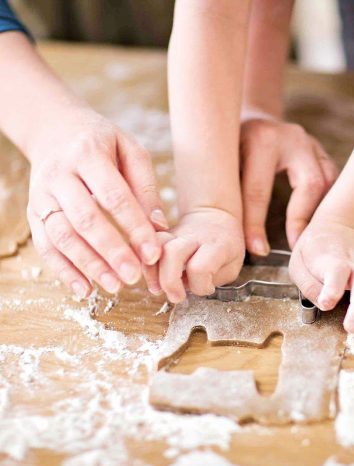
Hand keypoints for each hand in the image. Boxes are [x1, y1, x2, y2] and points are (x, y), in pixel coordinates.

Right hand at [26, 108, 167, 298]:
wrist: (54, 128)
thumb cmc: (102, 142)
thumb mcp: (130, 150)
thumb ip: (145, 186)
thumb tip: (160, 227)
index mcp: (88, 154)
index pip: (114, 197)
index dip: (134, 227)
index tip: (153, 253)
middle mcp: (60, 174)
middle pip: (85, 219)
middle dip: (111, 251)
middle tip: (133, 276)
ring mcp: (42, 195)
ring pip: (62, 235)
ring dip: (88, 265)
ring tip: (114, 286)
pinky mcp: (34, 212)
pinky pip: (45, 245)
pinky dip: (63, 270)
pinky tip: (84, 289)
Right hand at [143, 208, 244, 302]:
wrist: (213, 217)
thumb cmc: (225, 246)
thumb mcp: (232, 265)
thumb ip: (215, 278)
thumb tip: (190, 287)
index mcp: (216, 244)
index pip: (200, 267)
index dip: (201, 285)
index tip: (208, 288)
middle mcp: (192, 236)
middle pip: (172, 253)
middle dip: (170, 281)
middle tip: (176, 297)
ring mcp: (174, 234)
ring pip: (154, 247)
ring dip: (152, 272)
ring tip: (158, 289)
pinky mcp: (160, 235)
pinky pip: (144, 247)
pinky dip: (145, 266)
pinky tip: (152, 280)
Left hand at [240, 114, 338, 254]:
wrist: (251, 118)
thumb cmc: (233, 146)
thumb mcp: (225, 163)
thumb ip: (232, 195)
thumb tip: (243, 242)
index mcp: (261, 140)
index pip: (259, 190)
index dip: (256, 225)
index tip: (258, 250)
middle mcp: (292, 138)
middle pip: (310, 184)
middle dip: (302, 219)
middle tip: (296, 247)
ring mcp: (312, 143)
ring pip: (329, 183)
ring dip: (320, 214)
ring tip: (310, 239)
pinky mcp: (322, 152)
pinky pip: (333, 181)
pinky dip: (326, 205)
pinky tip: (318, 224)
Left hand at [289, 220, 353, 332]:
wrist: (336, 229)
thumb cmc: (314, 251)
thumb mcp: (298, 264)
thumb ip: (308, 285)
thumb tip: (322, 303)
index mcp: (330, 259)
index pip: (336, 269)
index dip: (333, 287)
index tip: (327, 303)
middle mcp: (353, 261)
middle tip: (352, 327)